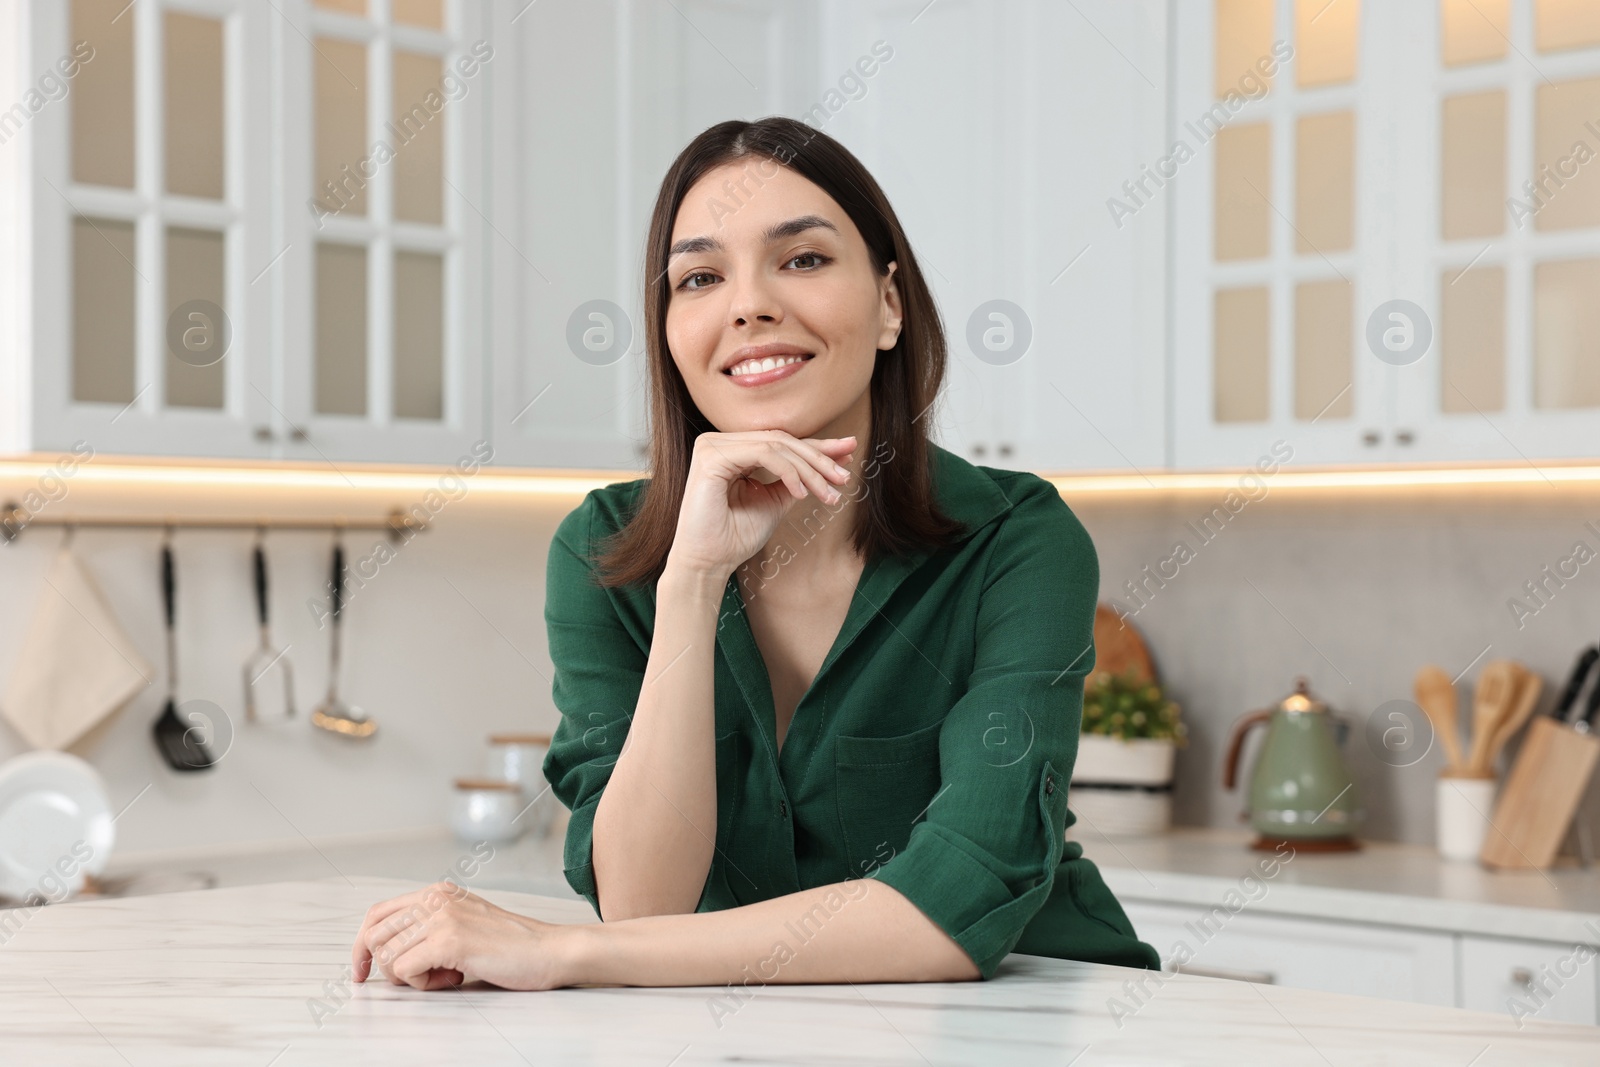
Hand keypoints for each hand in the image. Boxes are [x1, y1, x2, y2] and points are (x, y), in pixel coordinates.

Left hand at [351, 881, 575, 990]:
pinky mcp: (450, 940)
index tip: (362, 973)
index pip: (377, 914)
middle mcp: (435, 897)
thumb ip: (430, 928)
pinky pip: (406, 970)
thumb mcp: (463, 924)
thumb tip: (385, 955)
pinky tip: (453, 979)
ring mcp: (442, 916)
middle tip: (419, 980)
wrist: (550, 951)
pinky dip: (422, 984)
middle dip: (387, 967)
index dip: (361, 946)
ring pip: (387, 956)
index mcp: (437, 891)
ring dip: (409, 977)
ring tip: (444, 976)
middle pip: (373, 935)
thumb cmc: (511, 947)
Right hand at [668, 430, 856, 577]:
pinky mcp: (711, 457)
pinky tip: (802, 493)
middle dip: (819, 457)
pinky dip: (789, 472)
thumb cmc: (735, 537)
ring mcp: (712, 446)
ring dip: (809, 469)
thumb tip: (830, 463)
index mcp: (731, 450)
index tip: (849, 453)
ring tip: (829, 492)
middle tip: (845, 476)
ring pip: (776, 446)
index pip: (780, 443)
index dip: (817, 447)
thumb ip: (794, 480)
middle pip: (781, 440)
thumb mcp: (774, 501)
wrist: (709, 563)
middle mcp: (718, 442)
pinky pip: (764, 454)